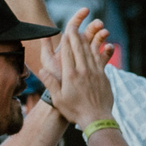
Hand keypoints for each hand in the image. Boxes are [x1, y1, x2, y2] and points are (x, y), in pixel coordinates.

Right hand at [42, 10, 114, 126]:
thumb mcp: (58, 99)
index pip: (67, 53)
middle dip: (75, 36)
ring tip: (83, 32)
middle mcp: (83, 71)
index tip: (64, 32)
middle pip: (78, 49)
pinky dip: (97, 50)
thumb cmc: (75, 111)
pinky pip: (99, 59)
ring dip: (86, 41)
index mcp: (70, 75)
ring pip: (90, 51)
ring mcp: (95, 72)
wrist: (97, 119)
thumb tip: (42, 70)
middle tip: (73, 27)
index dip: (66, 41)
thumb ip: (51, 83)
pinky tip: (96, 46)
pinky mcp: (103, 76)